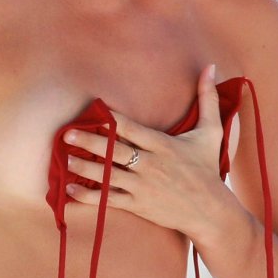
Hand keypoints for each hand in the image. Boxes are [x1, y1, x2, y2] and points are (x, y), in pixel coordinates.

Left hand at [63, 64, 228, 237]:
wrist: (210, 211)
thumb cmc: (208, 169)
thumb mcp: (212, 132)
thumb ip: (208, 98)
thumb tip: (211, 67)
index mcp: (163, 145)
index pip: (132, 129)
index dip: (113, 121)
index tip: (96, 113)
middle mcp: (150, 165)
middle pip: (114, 151)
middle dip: (90, 143)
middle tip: (68, 135)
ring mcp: (142, 186)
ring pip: (108, 175)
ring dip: (85, 168)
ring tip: (65, 159)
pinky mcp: (138, 205)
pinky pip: (109, 200)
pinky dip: (89, 196)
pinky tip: (71, 190)